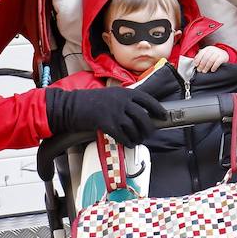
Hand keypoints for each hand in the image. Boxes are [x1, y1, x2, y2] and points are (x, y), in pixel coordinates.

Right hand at [44, 86, 165, 145]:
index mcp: (125, 93)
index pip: (147, 100)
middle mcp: (122, 102)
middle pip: (143, 117)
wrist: (73, 105)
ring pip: (134, 128)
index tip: (163, 116)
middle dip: (148, 128)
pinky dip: (128, 142)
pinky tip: (129, 144)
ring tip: (138, 140)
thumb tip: (140, 113)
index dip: (158, 109)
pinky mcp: (107, 124)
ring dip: (138, 137)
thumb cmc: (91, 101)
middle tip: (149, 133)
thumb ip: (126, 101)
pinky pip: (123, 136)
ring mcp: (115, 113)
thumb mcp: (111, 94)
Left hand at [192, 45, 228, 73]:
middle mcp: (213, 49)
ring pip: (211, 60)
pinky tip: (212, 70)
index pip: (201, 53)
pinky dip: (214, 67)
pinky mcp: (223, 57)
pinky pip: (217, 62)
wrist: (224, 55)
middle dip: (201, 65)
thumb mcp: (207, 54)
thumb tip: (195, 62)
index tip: (196, 65)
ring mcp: (218, 53)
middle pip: (206, 57)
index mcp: (208, 48)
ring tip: (204, 71)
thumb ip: (201, 57)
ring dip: (207, 67)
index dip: (198, 59)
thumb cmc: (214, 56)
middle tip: (199, 70)